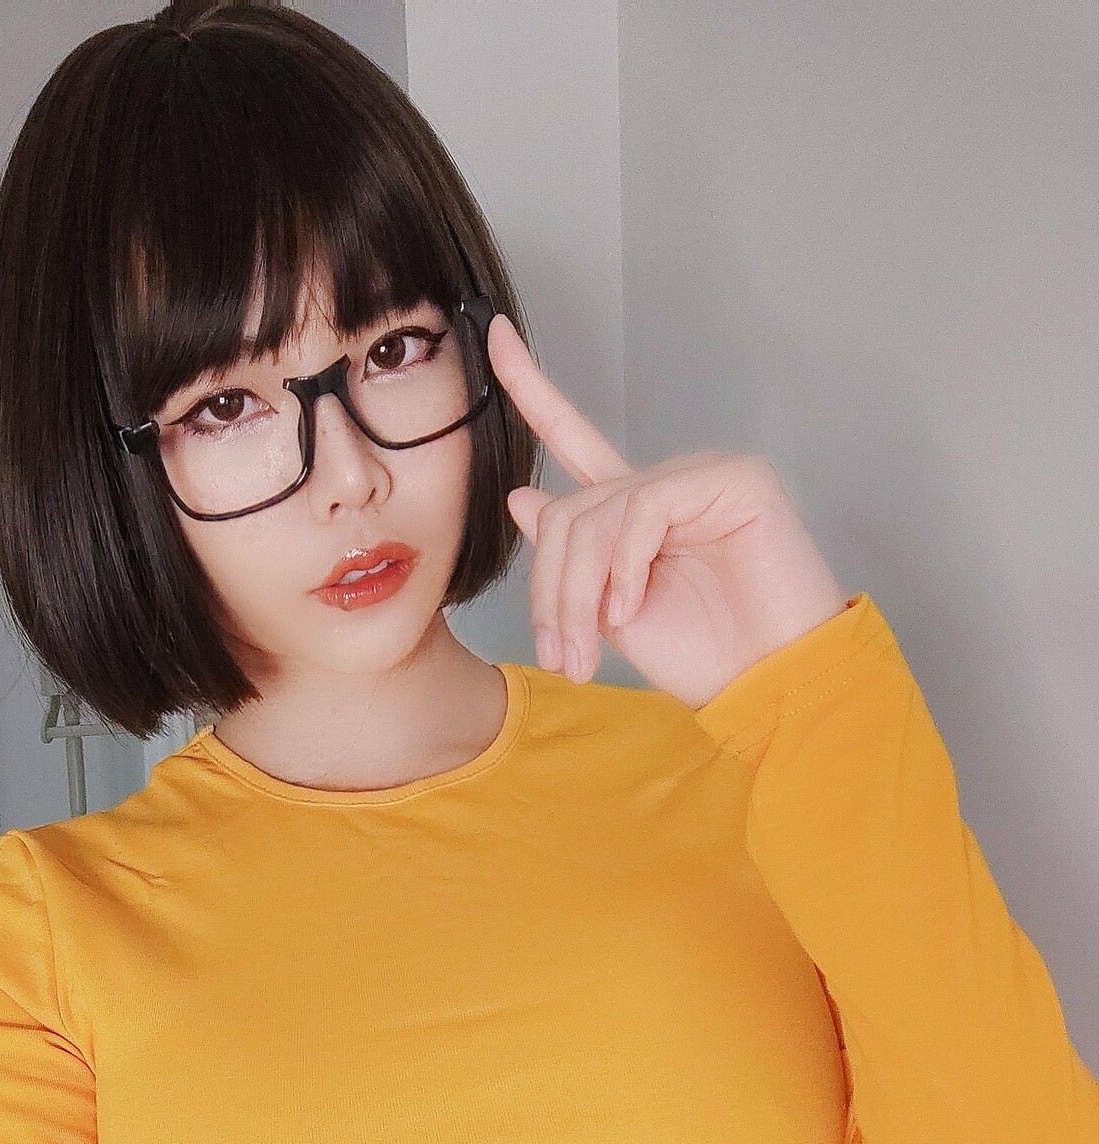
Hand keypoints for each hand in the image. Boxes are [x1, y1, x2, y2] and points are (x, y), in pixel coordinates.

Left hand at [485, 311, 850, 706]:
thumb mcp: (608, 615)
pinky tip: (632, 606)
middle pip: (571, 509)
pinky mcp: (735, 478)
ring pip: (600, 512)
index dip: (532, 388)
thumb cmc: (703, 658)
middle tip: (561, 655)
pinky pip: (645, 508)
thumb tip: (522, 497)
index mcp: (634, 514)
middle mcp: (665, 485)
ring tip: (589, 649)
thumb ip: (571, 557)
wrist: (770, 687)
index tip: (494, 335)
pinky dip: (625, 564)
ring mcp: (702, 475)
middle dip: (552, 588)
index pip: (573, 438)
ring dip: (580, 590)